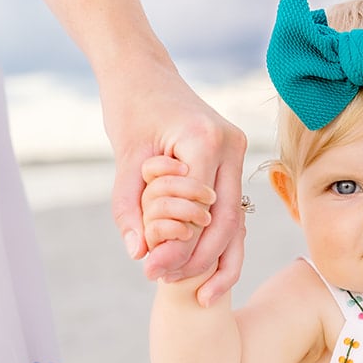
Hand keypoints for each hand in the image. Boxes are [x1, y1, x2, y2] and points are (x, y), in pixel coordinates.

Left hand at [103, 60, 247, 304]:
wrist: (144, 73)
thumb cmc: (130, 109)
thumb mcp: (124, 159)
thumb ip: (129, 207)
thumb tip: (139, 255)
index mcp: (205, 139)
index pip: (198, 208)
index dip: (178, 247)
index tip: (152, 271)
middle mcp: (232, 147)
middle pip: (227, 222)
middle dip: (200, 260)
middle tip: (167, 282)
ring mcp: (237, 156)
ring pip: (237, 223)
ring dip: (215, 259)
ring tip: (193, 289)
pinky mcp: (233, 164)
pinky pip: (232, 213)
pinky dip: (219, 242)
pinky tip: (203, 269)